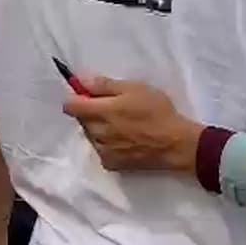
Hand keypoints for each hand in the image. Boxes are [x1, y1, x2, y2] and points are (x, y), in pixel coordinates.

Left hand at [62, 75, 202, 174]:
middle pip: (82, 120)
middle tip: (115, 108)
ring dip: (99, 129)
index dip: (78, 98)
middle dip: (92, 112)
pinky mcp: (111, 164)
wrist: (175, 144)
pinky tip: (125, 140)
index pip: (70, 106)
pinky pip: (101, 150)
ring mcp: (102, 151)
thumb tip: (80, 79)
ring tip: (123, 125)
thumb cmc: (156, 111)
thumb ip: (104, 85)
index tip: (91, 95)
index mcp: (99, 112)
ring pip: (91, 135)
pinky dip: (108, 144)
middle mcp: (96, 133)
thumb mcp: (134, 88)